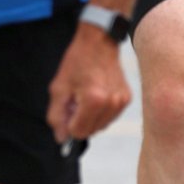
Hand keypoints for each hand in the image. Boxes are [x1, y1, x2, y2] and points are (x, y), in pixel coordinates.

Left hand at [46, 24, 130, 142]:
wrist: (99, 43)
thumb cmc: (77, 62)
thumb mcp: (59, 88)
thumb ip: (57, 116)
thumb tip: (61, 139)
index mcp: (94, 100)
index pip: (78, 132)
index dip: (68, 124)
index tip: (68, 108)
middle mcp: (112, 103)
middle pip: (90, 132)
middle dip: (79, 121)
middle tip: (75, 101)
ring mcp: (121, 102)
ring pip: (100, 127)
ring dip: (90, 118)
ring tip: (86, 97)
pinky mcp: (126, 99)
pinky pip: (109, 118)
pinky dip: (100, 112)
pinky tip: (96, 96)